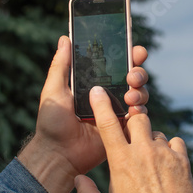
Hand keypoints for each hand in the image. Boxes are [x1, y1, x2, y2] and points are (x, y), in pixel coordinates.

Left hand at [18, 35, 148, 192]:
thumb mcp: (53, 90)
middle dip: (139, 72)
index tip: (135, 49)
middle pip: (134, 77)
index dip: (129, 55)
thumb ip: (61, 65)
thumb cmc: (52, 122)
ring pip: (140, 94)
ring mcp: (118, 111)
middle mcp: (109, 95)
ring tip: (129, 94)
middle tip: (132, 75)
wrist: (58, 153)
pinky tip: (133, 109)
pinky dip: (140, 109)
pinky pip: (140, 116)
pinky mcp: (123, 128)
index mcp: (95, 83)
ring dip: (140, 90)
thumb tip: (65, 38)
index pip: (116, 64)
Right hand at [74, 86, 192, 192]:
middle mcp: (142, 151)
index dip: (101, 104)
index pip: (108, 124)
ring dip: (152, 140)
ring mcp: (164, 154)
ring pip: (156, 131)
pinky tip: (168, 161)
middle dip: (133, 124)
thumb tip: (78, 179)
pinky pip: (176, 142)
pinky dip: (171, 148)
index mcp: (120, 161)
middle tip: (133, 138)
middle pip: (137, 119)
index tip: (98, 91)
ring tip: (150, 159)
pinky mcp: (182, 161)